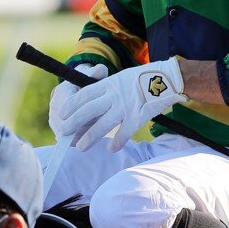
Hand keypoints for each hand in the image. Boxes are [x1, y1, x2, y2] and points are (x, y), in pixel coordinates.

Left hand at [56, 59, 185, 151]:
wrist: (166, 78)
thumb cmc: (143, 78)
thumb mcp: (121, 78)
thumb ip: (108, 89)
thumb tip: (93, 100)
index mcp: (108, 84)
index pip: (84, 94)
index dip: (72, 105)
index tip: (61, 113)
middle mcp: (114, 95)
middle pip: (88, 110)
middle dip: (74, 122)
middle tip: (63, 132)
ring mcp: (125, 106)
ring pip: (103, 124)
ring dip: (90, 137)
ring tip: (80, 147)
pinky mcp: (138, 116)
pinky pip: (125, 132)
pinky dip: (118, 142)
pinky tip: (111, 149)